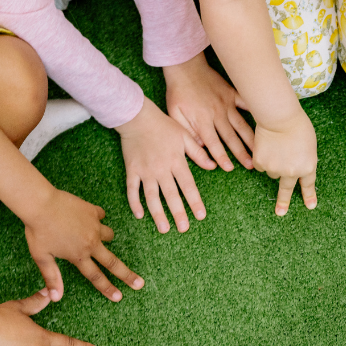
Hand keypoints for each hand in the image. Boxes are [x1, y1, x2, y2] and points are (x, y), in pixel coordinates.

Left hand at [24, 188, 142, 302]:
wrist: (41, 203)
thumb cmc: (38, 230)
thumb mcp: (42, 257)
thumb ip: (52, 277)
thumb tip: (56, 298)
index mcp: (78, 255)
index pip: (96, 277)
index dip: (108, 288)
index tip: (119, 297)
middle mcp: (90, 243)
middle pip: (113, 262)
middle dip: (127, 275)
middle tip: (140, 284)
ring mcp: (94, 226)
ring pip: (109, 235)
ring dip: (106, 238)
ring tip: (97, 237)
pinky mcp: (93, 211)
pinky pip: (100, 216)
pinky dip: (96, 218)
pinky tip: (88, 217)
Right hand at [117, 99, 207, 233]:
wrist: (137, 117)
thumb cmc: (163, 125)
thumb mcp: (184, 136)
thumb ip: (198, 153)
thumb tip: (214, 166)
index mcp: (176, 161)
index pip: (188, 185)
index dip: (195, 201)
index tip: (200, 216)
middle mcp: (161, 169)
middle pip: (171, 195)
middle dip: (178, 213)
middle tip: (184, 229)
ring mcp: (145, 171)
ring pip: (152, 197)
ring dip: (158, 214)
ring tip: (164, 229)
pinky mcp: (132, 170)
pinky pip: (132, 189)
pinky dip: (134, 203)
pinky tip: (139, 215)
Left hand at [164, 53, 255, 172]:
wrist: (185, 66)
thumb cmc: (178, 92)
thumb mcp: (174, 113)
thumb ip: (187, 132)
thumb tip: (202, 147)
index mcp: (201, 120)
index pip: (213, 143)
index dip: (221, 157)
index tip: (229, 168)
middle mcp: (217, 113)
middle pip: (231, 137)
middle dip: (241, 153)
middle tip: (251, 166)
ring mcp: (227, 103)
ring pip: (241, 124)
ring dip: (251, 139)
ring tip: (260, 150)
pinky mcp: (232, 94)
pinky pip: (246, 103)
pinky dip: (256, 111)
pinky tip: (267, 120)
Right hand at [252, 111, 317, 215]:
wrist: (279, 118)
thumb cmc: (298, 126)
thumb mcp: (309, 145)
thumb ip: (304, 159)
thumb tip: (294, 169)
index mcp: (307, 167)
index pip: (308, 185)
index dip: (309, 196)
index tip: (310, 206)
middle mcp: (291, 172)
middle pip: (286, 189)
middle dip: (284, 202)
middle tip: (280, 213)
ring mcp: (275, 169)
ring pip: (272, 171)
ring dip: (273, 163)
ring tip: (276, 146)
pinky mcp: (261, 163)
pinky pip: (261, 165)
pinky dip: (262, 157)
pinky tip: (266, 145)